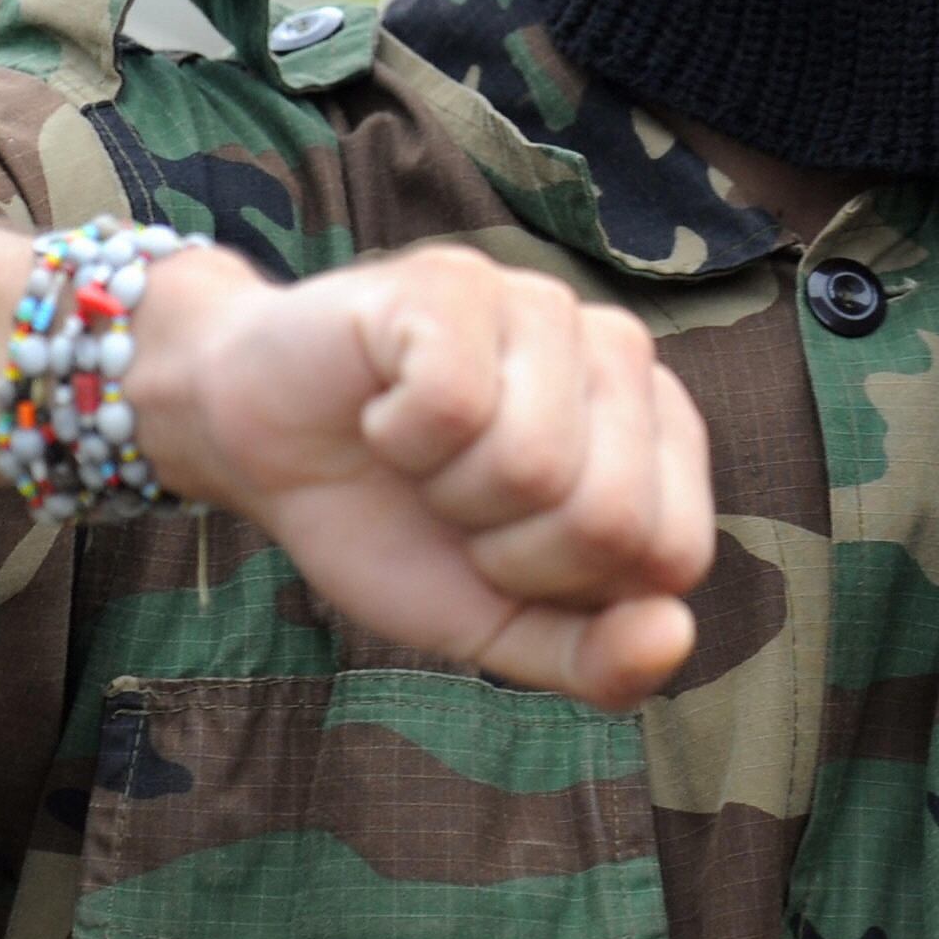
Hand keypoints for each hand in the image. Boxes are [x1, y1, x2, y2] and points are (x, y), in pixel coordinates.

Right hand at [127, 247, 716, 708]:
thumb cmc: (396, 526)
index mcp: (658, 436)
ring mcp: (542, 305)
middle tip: (453, 499)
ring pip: (533, 463)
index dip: (567, 586)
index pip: (674, 555)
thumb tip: (674, 634)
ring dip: (446, 489)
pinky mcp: (456, 281)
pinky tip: (382, 404)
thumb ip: (595, 657)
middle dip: (506, 548)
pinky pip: (453, 404)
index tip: (506, 551)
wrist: (264, 449)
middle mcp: (621, 355)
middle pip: (608, 516)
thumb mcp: (500, 622)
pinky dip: (395, 435)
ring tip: (420, 450)